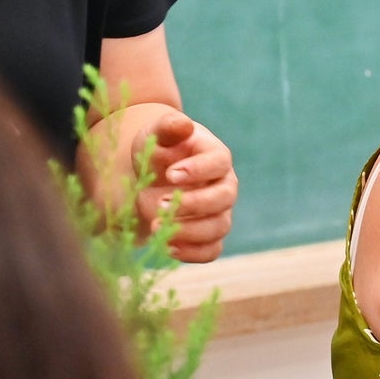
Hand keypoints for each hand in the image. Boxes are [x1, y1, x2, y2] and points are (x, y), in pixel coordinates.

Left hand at [135, 109, 236, 263]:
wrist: (154, 174)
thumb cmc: (160, 149)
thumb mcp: (157, 133)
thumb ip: (168, 126)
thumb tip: (183, 125)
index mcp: (216, 157)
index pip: (219, 163)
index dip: (198, 170)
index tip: (170, 175)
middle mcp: (224, 186)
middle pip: (223, 198)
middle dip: (193, 204)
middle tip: (158, 205)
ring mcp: (220, 212)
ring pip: (218, 227)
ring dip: (189, 232)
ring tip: (156, 228)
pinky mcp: (209, 235)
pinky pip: (212, 250)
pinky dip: (193, 253)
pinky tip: (167, 248)